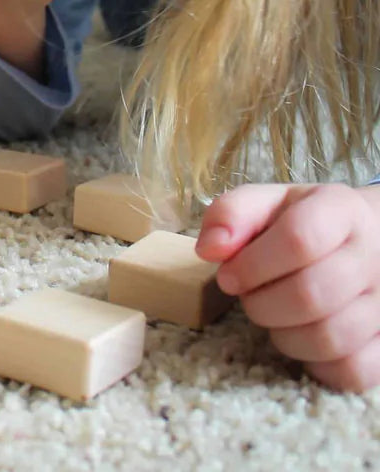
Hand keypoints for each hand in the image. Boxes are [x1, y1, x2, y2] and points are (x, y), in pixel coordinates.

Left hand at [196, 183, 379, 391]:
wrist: (368, 237)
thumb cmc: (304, 220)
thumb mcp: (268, 202)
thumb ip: (231, 214)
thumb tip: (209, 249)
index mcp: (341, 210)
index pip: (299, 239)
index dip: (252, 265)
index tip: (228, 276)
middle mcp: (372, 256)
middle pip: (312, 295)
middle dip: (261, 303)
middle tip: (248, 296)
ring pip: (330, 338)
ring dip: (283, 335)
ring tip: (273, 314)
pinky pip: (352, 371)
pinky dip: (316, 364)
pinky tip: (302, 338)